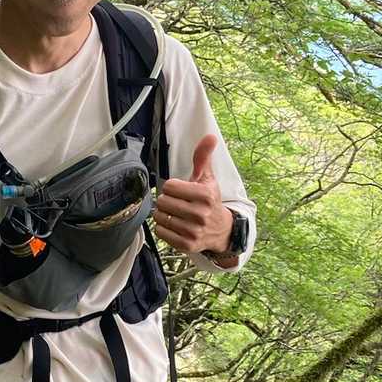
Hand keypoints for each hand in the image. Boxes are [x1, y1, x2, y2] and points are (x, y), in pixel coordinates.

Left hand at [151, 134, 233, 255]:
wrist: (221, 230)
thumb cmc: (210, 201)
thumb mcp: (207, 179)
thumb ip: (203, 157)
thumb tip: (210, 136)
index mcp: (205, 195)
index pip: (169, 186)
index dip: (172, 187)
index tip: (181, 191)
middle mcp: (200, 214)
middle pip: (163, 201)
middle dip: (167, 201)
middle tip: (176, 203)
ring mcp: (193, 231)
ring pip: (160, 217)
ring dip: (163, 215)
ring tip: (175, 214)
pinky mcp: (187, 245)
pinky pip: (161, 232)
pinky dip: (163, 228)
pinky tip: (174, 226)